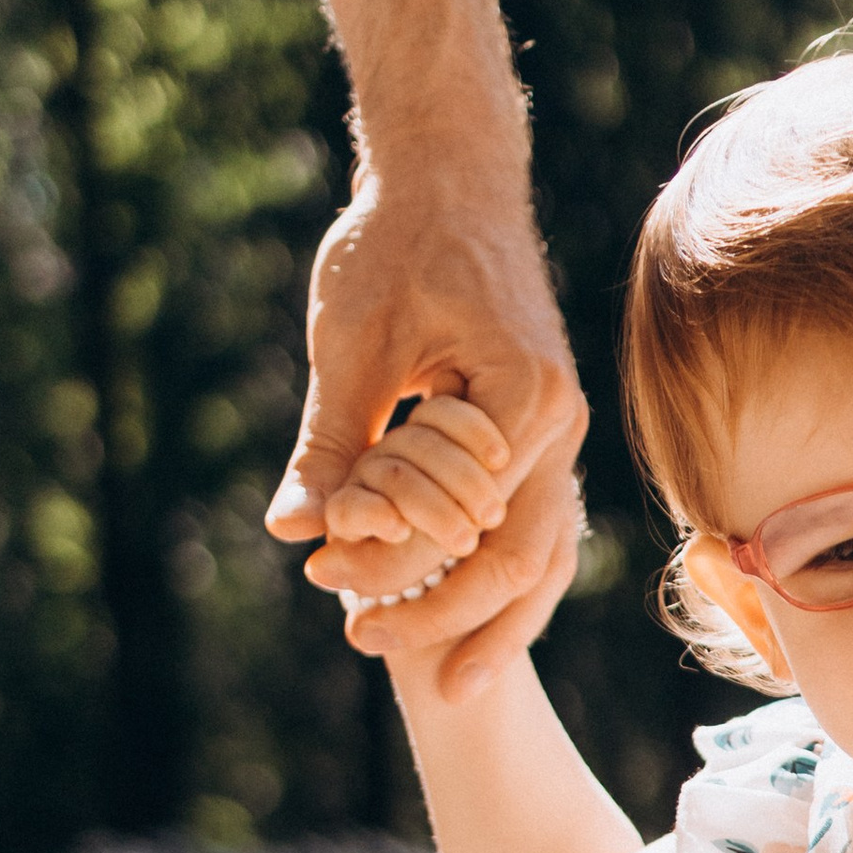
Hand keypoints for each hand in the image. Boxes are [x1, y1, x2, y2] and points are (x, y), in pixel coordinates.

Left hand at [268, 151, 587, 699]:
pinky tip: (454, 623)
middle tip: (360, 643)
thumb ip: (329, 444)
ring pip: (540, 559)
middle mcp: (562, 423)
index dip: (390, 557)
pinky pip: (533, 531)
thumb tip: (290, 530)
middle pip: (516, 558)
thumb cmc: (397, 244)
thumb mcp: (350, 345)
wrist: (450, 176)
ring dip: (481, 618)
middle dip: (440, 615)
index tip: (320, 574)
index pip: (462, 518)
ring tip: (432, 675)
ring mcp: (562, 434)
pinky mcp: (540, 437)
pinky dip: (497, 584)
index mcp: (524, 397)